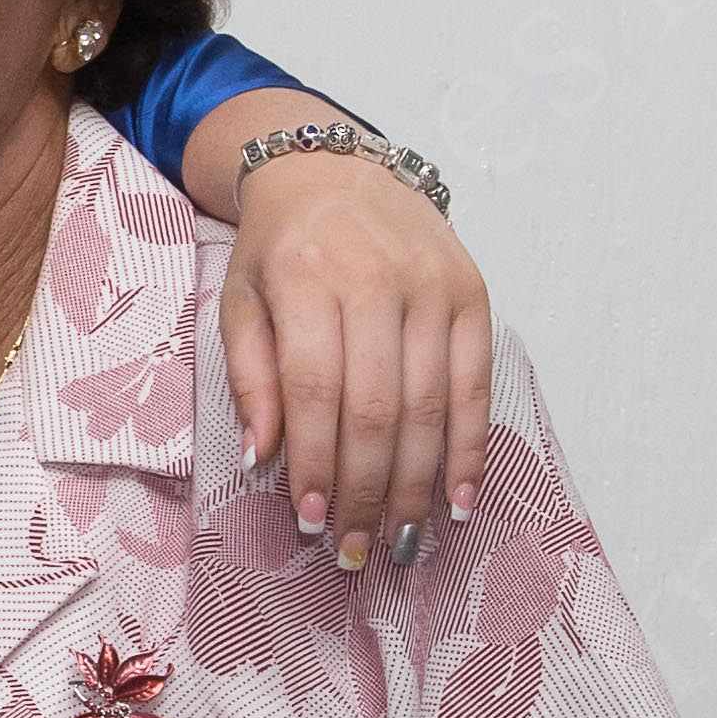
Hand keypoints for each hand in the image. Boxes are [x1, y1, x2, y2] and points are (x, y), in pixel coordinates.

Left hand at [218, 148, 494, 567]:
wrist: (336, 168)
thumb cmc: (280, 248)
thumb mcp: (240, 299)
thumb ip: (250, 376)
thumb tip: (264, 456)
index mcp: (308, 279)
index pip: (316, 391)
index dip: (316, 464)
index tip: (308, 522)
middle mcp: (378, 280)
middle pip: (377, 408)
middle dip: (366, 491)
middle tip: (355, 549)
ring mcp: (433, 287)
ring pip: (430, 406)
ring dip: (417, 485)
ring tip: (402, 541)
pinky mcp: (473, 294)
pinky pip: (476, 385)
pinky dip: (470, 448)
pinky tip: (457, 498)